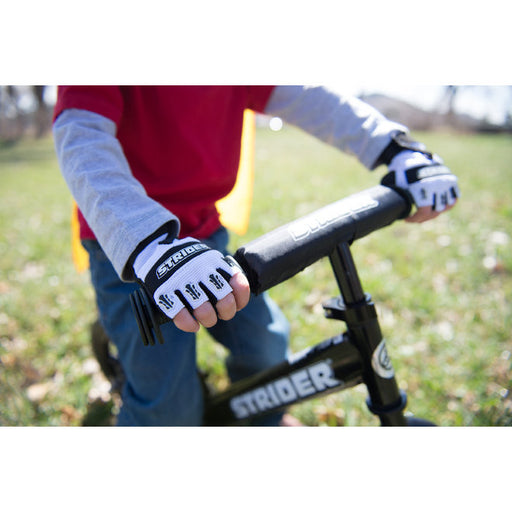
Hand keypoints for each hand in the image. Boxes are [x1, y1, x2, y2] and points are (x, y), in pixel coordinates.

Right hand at [133, 235, 249, 332]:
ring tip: (207, 320)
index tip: (236, 303)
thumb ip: (224, 271)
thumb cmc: (190, 262)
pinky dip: (189, 324)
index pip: (238, 284)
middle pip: (224, 300)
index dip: (241, 298)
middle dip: (226, 312)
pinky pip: (180, 315)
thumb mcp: (209, 258)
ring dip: (209, 319)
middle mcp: (200, 271)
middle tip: (220, 314)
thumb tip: (239, 285)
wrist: (155, 250)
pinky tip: (193, 326)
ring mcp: (182, 282)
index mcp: (214, 262)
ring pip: (204, 310)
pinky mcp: (164, 292)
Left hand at [381, 150, 459, 222]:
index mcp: (422, 187)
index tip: (407, 220)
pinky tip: (437, 208)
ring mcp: (445, 182)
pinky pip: (453, 198)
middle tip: (415, 219)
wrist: (412, 156)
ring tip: (425, 214)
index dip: (415, 219)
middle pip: (434, 212)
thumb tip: (389, 212)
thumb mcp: (395, 185)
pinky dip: (447, 204)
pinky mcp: (451, 180)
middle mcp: (436, 185)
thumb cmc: (400, 173)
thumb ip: (395, 198)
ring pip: (445, 206)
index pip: (423, 212)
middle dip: (423, 218)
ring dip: (435, 212)